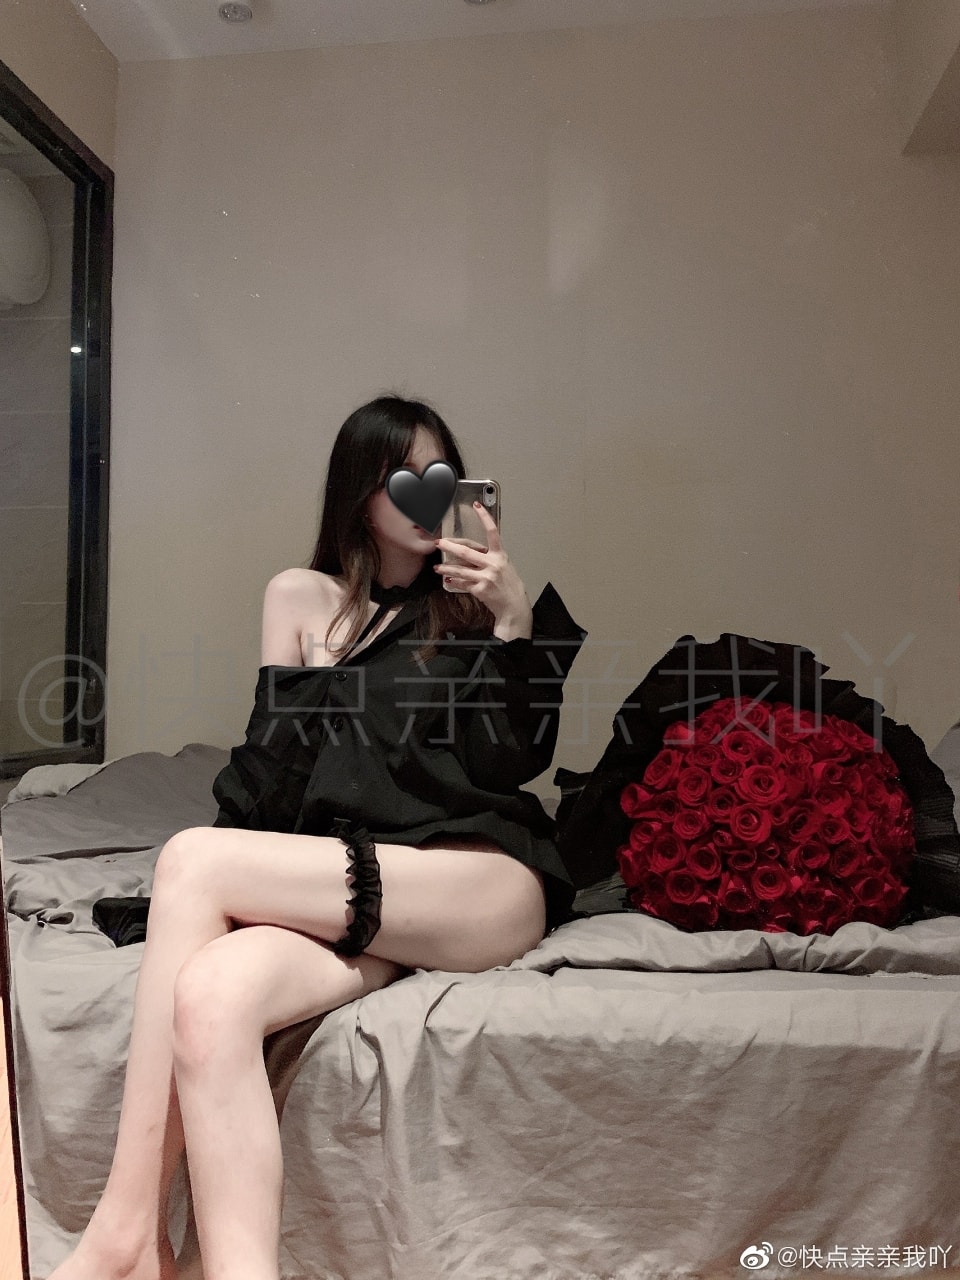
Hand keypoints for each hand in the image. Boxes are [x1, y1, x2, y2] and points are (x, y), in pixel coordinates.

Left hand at [433, 501, 531, 632]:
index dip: (484, 517)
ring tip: (437, 568)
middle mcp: (493, 564)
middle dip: (449, 547)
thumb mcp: (504, 567)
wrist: (514, 605)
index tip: (476, 506)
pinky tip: (447, 581)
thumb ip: (489, 558)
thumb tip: (469, 555)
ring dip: (446, 569)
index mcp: (500, 555)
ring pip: (460, 570)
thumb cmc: (509, 586)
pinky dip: (454, 583)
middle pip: (466, 552)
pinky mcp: (480, 590)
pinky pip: (463, 584)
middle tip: (439, 543)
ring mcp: (486, 577)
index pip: (492, 532)